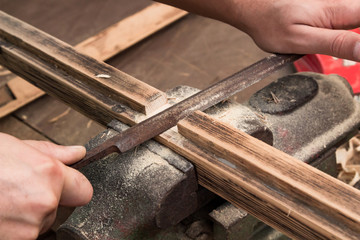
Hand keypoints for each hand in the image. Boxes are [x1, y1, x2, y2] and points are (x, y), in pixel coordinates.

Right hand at [0, 133, 92, 239]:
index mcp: (50, 174)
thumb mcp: (15, 146)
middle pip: (60, 209)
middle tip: (20, 190)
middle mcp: (45, 202)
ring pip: (41, 224)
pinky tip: (0, 214)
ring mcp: (30, 227)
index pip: (84, 190)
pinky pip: (25, 235)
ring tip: (4, 201)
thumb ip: (52, 153)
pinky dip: (14, 228)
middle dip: (46, 201)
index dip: (74, 188)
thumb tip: (77, 153)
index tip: (66, 186)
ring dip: (28, 217)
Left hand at [158, 0, 359, 60]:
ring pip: (353, 24)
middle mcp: (339, 7)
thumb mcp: (302, 40)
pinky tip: (333, 47)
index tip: (356, 55)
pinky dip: (341, 39)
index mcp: (337, 12)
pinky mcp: (327, 14)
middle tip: (340, 55)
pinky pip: (343, 26)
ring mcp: (333, 9)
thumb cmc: (272, 25)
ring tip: (330, 52)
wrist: (255, 11)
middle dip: (355, 44)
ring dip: (348, 44)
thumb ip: (335, 44)